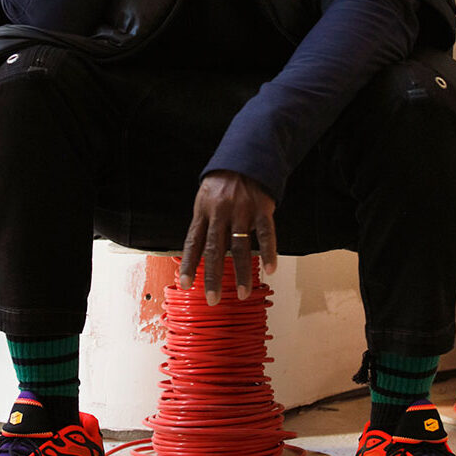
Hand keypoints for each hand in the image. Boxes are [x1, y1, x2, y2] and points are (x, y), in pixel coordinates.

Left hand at [179, 171, 278, 304]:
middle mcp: (220, 212)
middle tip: (213, 299)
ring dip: (243, 272)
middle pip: (215, 250)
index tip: (185, 285)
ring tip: (244, 292)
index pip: (193, 242)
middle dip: (213, 277)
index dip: (189, 265)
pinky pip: (266, 234)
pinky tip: (270, 269)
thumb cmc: (224, 182)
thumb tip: (200, 253)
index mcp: (203, 211)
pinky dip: (269, 252)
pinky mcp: (262, 208)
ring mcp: (242, 211)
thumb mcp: (205, 198)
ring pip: (241, 247)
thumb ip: (205, 223)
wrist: (247, 156)